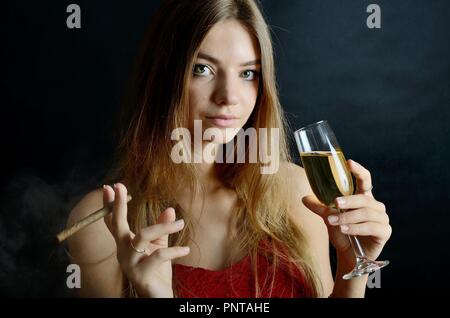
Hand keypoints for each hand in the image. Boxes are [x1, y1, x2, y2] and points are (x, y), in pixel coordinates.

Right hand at [102, 183, 189, 297]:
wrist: (158, 296)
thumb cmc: (157, 271)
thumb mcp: (160, 246)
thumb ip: (162, 229)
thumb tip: (170, 209)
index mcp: (125, 245)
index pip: (114, 223)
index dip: (110, 206)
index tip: (109, 187)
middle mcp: (122, 252)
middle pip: (118, 225)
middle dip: (118, 205)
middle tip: (119, 186)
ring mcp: (130, 264)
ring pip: (142, 236)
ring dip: (163, 227)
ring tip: (181, 224)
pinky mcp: (141, 275)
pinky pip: (158, 256)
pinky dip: (174, 251)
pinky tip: (185, 250)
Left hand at [302, 159, 391, 265]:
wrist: (350, 256)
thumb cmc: (342, 234)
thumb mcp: (329, 219)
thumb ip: (319, 207)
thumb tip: (304, 198)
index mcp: (363, 198)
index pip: (365, 180)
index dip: (358, 170)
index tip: (349, 162)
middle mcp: (375, 206)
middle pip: (364, 197)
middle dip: (349, 200)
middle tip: (335, 202)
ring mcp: (382, 218)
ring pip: (366, 212)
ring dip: (348, 217)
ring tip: (334, 222)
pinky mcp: (385, 232)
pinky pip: (372, 226)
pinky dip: (356, 227)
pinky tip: (345, 229)